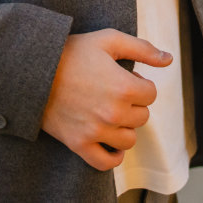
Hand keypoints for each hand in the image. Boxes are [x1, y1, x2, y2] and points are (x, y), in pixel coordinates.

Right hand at [40, 28, 172, 169]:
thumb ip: (142, 49)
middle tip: (114, 93)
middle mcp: (113, 113)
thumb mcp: (108, 40)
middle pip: (142, 117)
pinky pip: (106, 162)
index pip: (151, 94)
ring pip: (129, 139)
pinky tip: (110, 141)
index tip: (126, 79)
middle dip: (133, 105)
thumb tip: (169, 59)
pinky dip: (113, 155)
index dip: (140, 85)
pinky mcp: (79, 144)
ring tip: (110, 113)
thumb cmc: (72, 52)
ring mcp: (96, 132)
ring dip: (124, 127)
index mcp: (124, 87)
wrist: (33, 71)